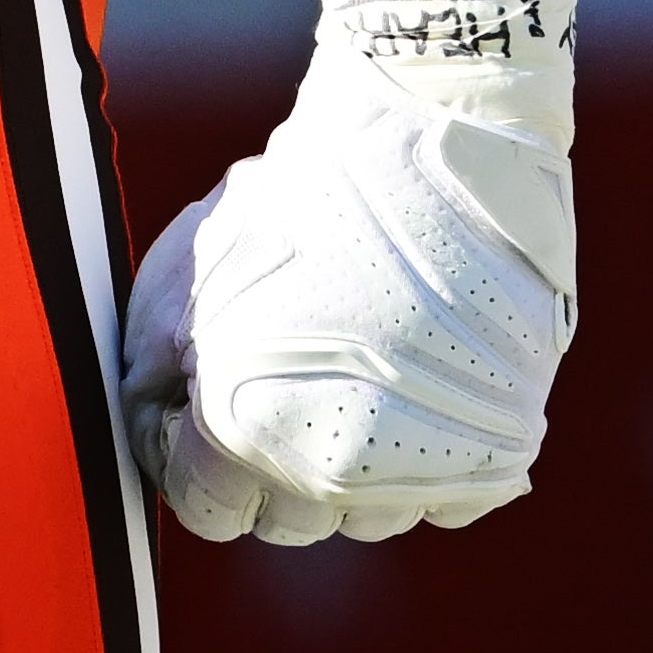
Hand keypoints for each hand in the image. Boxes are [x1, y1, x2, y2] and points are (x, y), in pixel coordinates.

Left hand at [114, 0, 585, 543]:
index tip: (210, 390)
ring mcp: (429, 464)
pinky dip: (426, 455)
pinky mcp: (500, 448)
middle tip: (284, 366)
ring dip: (350, 460)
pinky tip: (413, 374)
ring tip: (352, 359)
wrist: (437, 129)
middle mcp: (339, 469)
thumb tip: (160, 434)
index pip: (206, 508)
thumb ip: (153, 371)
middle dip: (268, 460)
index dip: (196, 450)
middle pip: (286, 522)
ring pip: (366, 515)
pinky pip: (441, 493)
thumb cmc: (298, 193)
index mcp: (248, 429)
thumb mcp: (184, 270)